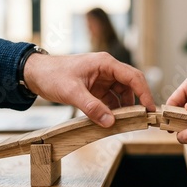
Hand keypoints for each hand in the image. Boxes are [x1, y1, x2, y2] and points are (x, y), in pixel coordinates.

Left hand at [24, 52, 155, 126]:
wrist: (35, 74)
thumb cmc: (52, 75)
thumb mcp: (72, 92)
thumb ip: (92, 107)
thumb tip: (110, 122)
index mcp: (105, 63)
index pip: (133, 77)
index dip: (144, 93)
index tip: (150, 109)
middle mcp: (107, 70)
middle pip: (130, 85)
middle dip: (137, 102)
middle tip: (143, 119)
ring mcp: (102, 80)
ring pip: (121, 94)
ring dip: (124, 108)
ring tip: (127, 123)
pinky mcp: (95, 89)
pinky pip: (110, 100)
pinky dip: (113, 110)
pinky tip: (112, 121)